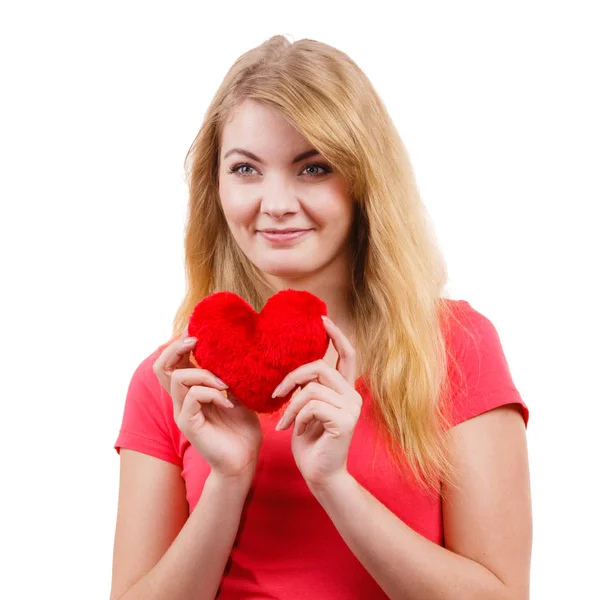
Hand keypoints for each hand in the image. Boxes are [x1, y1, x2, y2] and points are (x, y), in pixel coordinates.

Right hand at [153, 326, 262, 480]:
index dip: (180, 343)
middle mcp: (181, 400)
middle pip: (161, 366)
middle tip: (196, 341)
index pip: (174, 362)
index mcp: (191, 392)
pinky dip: (212, 392)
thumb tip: (235, 353)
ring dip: (204, 374)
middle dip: (176, 348)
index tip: (198, 331)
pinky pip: (192, 396)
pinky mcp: (188, 424)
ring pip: (177, 377)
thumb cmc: (241, 431)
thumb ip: (229, 378)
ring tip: (225, 383)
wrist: (243, 461)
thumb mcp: (238, 396)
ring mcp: (183, 412)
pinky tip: (228, 402)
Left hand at [273, 316, 361, 488]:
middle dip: (293, 376)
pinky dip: (296, 416)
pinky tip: (294, 430)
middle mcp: (352, 395)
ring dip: (291, 405)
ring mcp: (351, 407)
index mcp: (344, 390)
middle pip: (320, 367)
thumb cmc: (310, 442)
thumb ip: (308, 388)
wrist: (319, 474)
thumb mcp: (306, 409)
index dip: (336, 335)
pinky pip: (312, 405)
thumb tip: (294, 371)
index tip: (321, 318)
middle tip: (276, 393)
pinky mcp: (344, 420)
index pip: (346, 354)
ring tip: (284, 421)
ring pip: (312, 388)